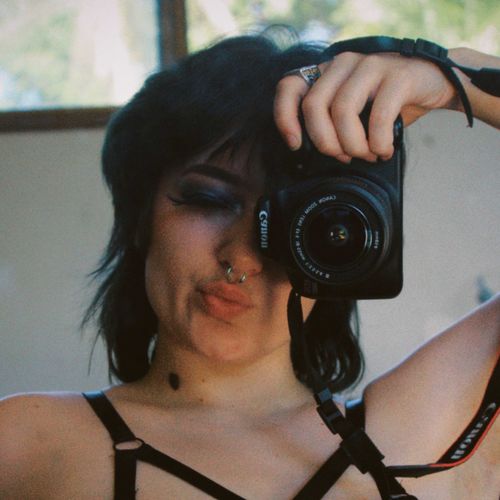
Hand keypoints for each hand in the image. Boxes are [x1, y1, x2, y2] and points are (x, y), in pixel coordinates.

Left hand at [274, 51, 458, 162]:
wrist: (433, 83)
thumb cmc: (388, 102)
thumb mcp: (354, 112)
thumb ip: (331, 123)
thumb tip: (316, 152)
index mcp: (327, 73)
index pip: (289, 87)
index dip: (284, 117)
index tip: (295, 144)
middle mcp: (343, 64)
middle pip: (314, 106)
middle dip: (325, 142)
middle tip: (343, 156)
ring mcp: (370, 65)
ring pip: (342, 111)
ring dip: (353, 145)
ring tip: (367, 154)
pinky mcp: (397, 74)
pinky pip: (378, 116)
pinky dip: (378, 142)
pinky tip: (383, 150)